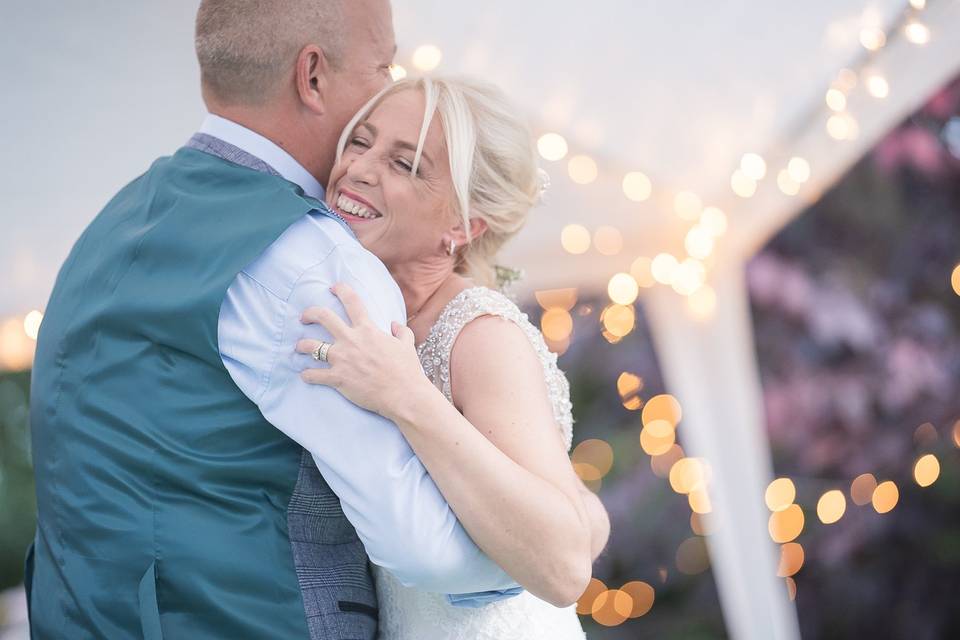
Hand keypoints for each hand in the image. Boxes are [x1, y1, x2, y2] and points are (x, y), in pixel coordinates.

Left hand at [296, 283, 428, 418]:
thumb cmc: (407, 370)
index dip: (341, 290)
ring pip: (311, 346)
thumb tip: (395, 324)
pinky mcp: (337, 378)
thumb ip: (401, 331)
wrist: (403, 394)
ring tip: (299, 347)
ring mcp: (342, 359)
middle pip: (323, 317)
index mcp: (367, 329)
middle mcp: (351, 340)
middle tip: (304, 317)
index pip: (352, 301)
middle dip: (309, 314)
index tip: (333, 288)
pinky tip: (305, 375)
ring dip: (302, 345)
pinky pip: (313, 375)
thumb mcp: (407, 345)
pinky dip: (307, 375)